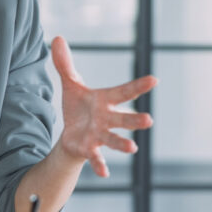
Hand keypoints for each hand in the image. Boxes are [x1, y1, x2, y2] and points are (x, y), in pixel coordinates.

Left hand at [52, 36, 156, 176]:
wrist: (71, 136)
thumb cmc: (78, 109)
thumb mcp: (71, 85)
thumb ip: (65, 64)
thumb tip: (57, 37)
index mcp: (105, 101)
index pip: (124, 92)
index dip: (138, 86)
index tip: (154, 79)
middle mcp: (107, 119)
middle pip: (124, 119)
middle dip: (135, 120)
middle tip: (149, 120)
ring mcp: (100, 135)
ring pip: (114, 140)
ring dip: (123, 144)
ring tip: (133, 148)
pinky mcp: (89, 149)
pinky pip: (96, 158)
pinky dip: (100, 165)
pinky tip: (104, 174)